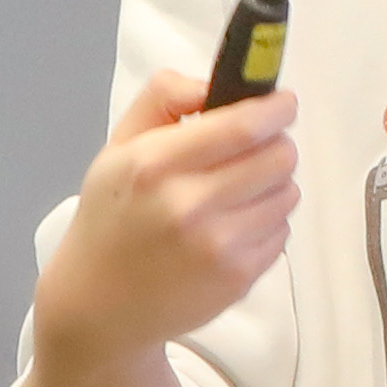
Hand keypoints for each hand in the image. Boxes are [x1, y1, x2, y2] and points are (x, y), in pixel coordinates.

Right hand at [37, 63, 297, 367]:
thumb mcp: (118, 149)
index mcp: (155, 165)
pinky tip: (232, 228)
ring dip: (273, 185)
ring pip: (288, 193)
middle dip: (276, 144)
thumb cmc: (111, 218)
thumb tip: (212, 80)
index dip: (276, 108)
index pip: (244, 125)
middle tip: (255, 149)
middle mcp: (189, 205)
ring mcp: (218, 246)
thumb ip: (163, 99)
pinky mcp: (239, 278)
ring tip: (237, 192)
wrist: (98, 305)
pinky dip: (267, 222)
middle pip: (279, 156)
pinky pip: (282, 231)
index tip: (283, 102)